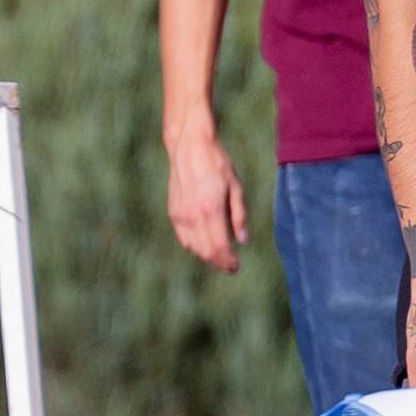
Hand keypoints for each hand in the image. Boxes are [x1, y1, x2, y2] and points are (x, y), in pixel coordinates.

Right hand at [165, 132, 248, 273]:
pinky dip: (194, 246)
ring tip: (220, 257)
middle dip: (218, 262)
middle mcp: (193, 216)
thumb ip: (239, 216)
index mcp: (210, 210)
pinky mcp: (173, 211)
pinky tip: (205, 244)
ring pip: (193, 247)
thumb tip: (243, 241)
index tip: (236, 267)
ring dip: (206, 256)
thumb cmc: (217, 164)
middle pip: (205, 251)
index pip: (218, 247)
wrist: (189, 147)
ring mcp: (180, 215)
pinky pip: (183, 237)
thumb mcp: (236, 187)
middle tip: (230, 267)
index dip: (228, 261)